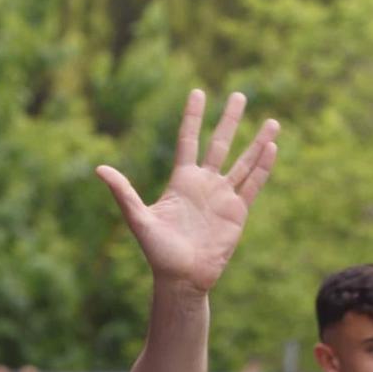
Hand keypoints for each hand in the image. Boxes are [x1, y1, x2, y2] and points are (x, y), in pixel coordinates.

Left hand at [95, 90, 278, 294]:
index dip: (192, 117)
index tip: (197, 93)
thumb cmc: (158, 252)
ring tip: (272, 121)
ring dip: (257, 142)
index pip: (188, 140)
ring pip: (244, 162)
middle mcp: (205, 184)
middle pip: (220, 144)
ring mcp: (223, 197)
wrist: (182, 279)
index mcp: (181, 180)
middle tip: (239, 95)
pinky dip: (263, 167)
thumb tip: (99, 169)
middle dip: (229, 120)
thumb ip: (123, 192)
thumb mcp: (139, 219)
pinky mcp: (238, 212)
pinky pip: (253, 185)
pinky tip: (273, 148)